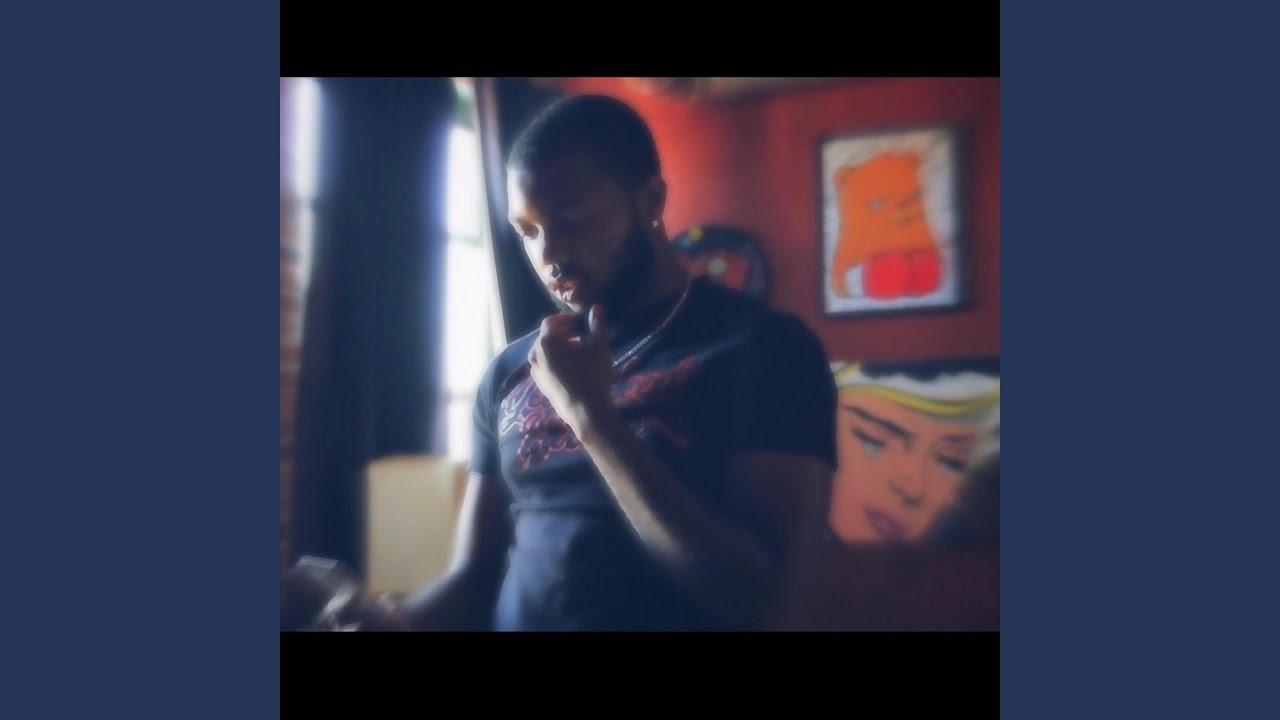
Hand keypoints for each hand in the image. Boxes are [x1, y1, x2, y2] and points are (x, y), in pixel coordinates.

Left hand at [528, 304, 613, 435]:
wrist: (586, 410)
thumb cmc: (592, 373)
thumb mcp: (599, 345)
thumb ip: (597, 324)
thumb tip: (596, 307)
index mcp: (546, 342)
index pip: (550, 321)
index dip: (565, 318)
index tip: (579, 321)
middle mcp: (535, 355)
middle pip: (546, 337)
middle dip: (562, 332)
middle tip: (580, 333)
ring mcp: (535, 372)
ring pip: (544, 353)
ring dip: (558, 348)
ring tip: (576, 351)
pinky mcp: (539, 386)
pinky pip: (545, 366)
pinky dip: (555, 362)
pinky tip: (571, 368)